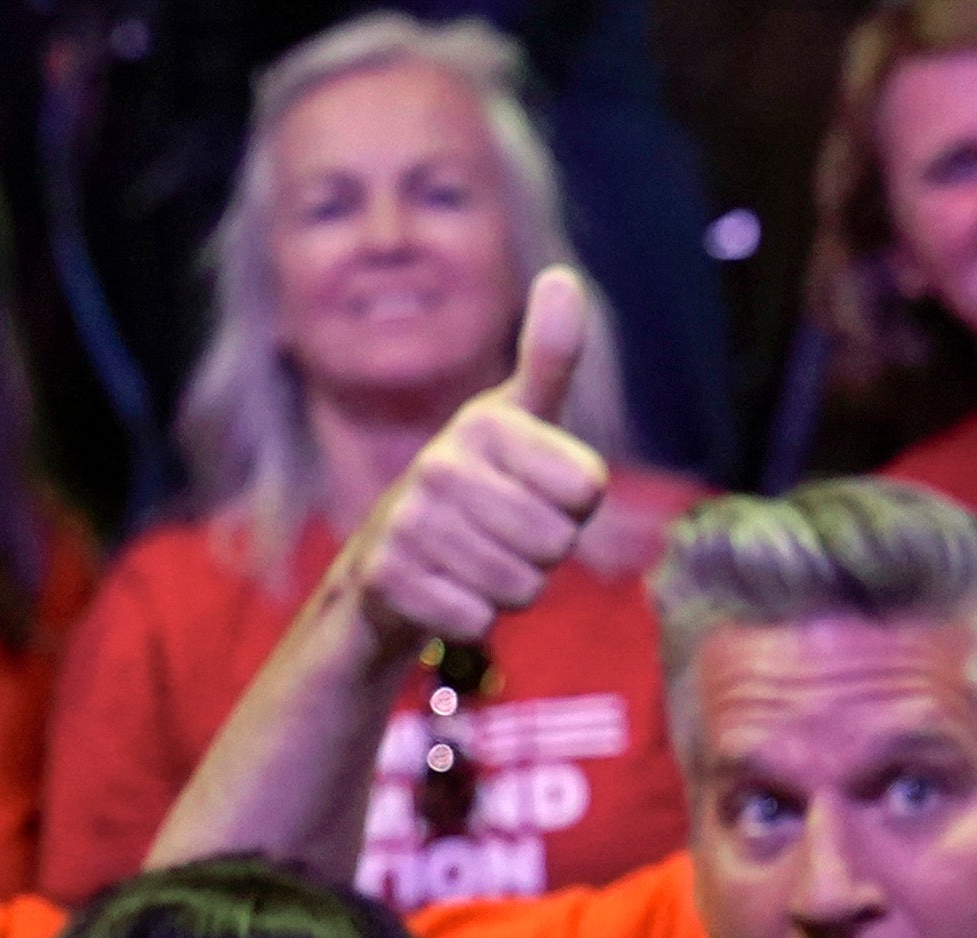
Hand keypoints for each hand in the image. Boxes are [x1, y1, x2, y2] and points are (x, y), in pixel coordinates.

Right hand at [345, 271, 610, 653]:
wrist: (389, 562)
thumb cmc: (478, 486)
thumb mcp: (518, 419)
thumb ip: (550, 356)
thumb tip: (562, 277)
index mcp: (485, 421)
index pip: (587, 491)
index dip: (574, 508)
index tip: (536, 493)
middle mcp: (440, 463)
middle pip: (556, 544)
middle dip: (542, 555)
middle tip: (504, 537)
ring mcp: (408, 521)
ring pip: (520, 587)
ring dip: (509, 589)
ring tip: (476, 564)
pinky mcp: (389, 579)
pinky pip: (476, 620)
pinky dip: (472, 620)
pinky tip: (446, 593)